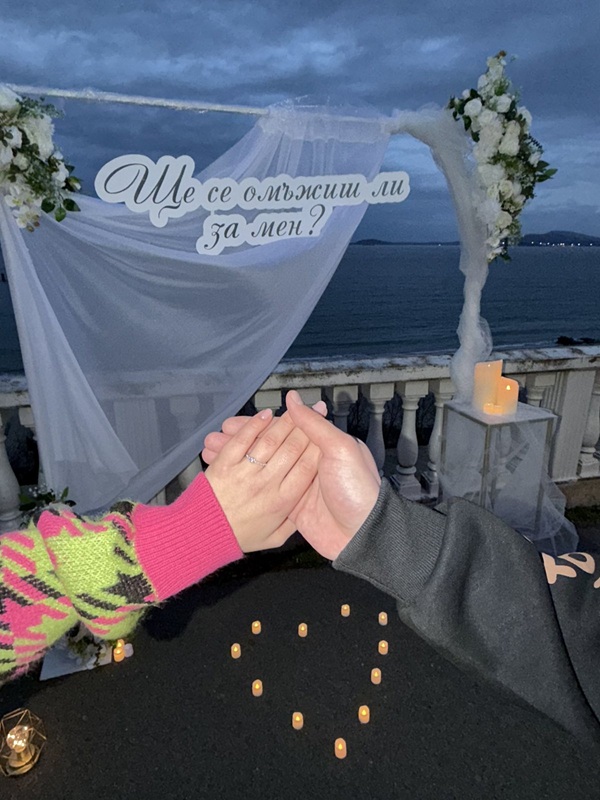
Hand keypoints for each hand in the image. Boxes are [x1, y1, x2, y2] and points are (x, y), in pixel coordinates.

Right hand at [203, 393, 380, 559]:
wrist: (363, 535)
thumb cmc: (358, 489)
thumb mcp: (340, 449)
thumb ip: (314, 425)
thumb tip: (293, 399)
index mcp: (323, 445)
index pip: (284, 429)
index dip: (256, 425)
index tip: (230, 423)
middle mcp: (310, 462)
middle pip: (270, 447)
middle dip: (241, 442)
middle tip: (213, 438)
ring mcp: (300, 485)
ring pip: (264, 467)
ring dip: (240, 461)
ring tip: (210, 455)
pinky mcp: (293, 506)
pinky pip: (266, 489)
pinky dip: (248, 482)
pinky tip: (228, 477)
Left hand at [204, 409, 319, 552]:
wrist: (202, 534)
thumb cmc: (239, 536)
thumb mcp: (275, 538)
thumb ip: (295, 521)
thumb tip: (309, 504)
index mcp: (282, 502)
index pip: (308, 467)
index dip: (319, 446)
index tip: (324, 435)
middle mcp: (265, 485)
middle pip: (292, 449)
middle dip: (306, 427)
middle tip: (314, 412)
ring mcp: (244, 473)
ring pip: (270, 441)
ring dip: (284, 422)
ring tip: (294, 411)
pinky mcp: (224, 464)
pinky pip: (242, 440)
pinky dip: (254, 424)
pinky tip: (265, 415)